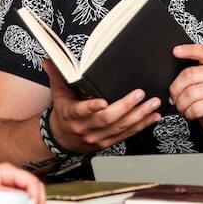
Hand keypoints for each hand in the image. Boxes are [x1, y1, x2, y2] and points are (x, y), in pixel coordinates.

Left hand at [0, 163, 45, 203]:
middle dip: (37, 202)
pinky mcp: (2, 196)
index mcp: (6, 171)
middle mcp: (8, 177)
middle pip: (33, 188)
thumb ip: (5, 194)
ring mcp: (5, 186)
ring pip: (28, 195)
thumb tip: (23, 201)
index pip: (31, 181)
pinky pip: (19, 202)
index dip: (36, 197)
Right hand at [46, 59, 160, 152]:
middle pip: (106, 119)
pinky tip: (152, 117)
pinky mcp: (107, 143)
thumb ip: (58, 75)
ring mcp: (97, 137)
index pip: (81, 111)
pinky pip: (126, 135)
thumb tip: (49, 60)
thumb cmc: (63, 113)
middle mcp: (85, 128)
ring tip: (152, 104)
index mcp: (71, 114)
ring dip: (139, 116)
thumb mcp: (58, 94)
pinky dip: (141, 126)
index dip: (92, 107)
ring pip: (120, 128)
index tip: (103, 102)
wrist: (61, 138)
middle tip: (140, 95)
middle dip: (125, 107)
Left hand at [169, 44, 202, 137]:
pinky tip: (191, 113)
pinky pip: (196, 108)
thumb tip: (171, 80)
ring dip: (181, 104)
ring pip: (190, 93)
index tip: (176, 51)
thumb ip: (190, 74)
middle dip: (176, 89)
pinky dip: (189, 113)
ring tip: (183, 107)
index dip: (188, 50)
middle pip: (189, 75)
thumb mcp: (202, 80)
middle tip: (174, 97)